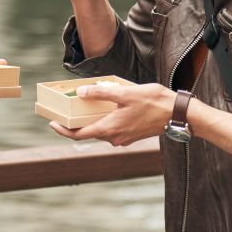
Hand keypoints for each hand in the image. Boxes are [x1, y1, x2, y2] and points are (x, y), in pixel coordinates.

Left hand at [49, 82, 174, 146]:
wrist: (178, 114)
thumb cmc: (153, 102)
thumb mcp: (124, 93)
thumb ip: (101, 93)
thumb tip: (81, 92)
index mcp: (109, 129)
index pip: (78, 135)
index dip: (63, 130)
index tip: (52, 124)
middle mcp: (115, 138)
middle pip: (89, 134)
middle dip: (76, 124)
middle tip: (66, 112)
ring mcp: (124, 139)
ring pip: (102, 131)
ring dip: (92, 121)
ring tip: (86, 107)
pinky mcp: (132, 136)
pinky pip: (113, 130)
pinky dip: (106, 121)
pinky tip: (108, 108)